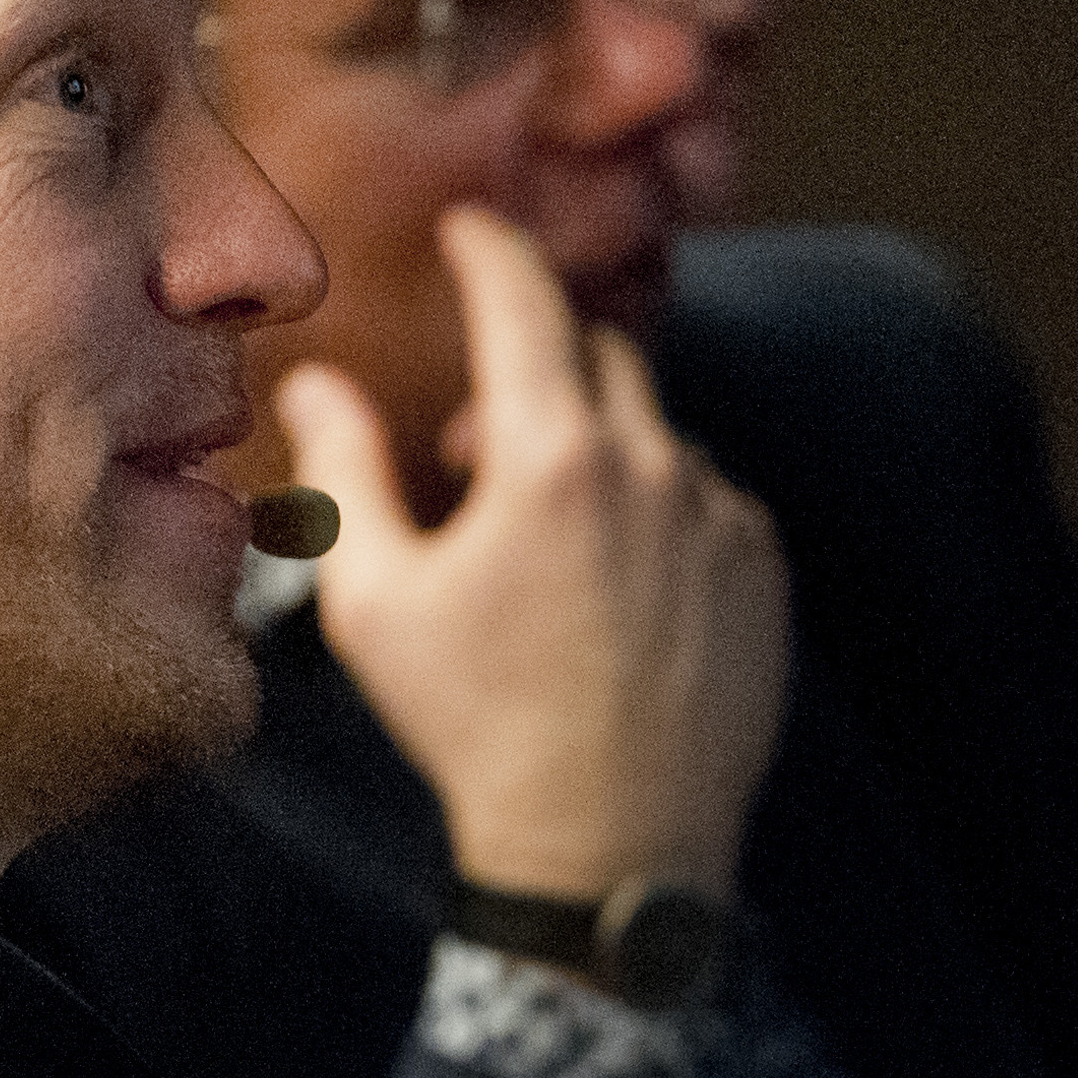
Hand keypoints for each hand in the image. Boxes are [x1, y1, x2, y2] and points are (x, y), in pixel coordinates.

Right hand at [277, 203, 788, 906]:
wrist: (610, 847)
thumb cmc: (476, 727)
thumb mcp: (376, 604)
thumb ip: (345, 472)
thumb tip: (314, 383)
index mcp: (553, 460)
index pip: (525, 303)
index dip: (491, 251)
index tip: (472, 231)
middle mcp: (654, 469)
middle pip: (599, 356)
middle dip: (536, 370)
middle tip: (473, 448)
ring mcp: (722, 519)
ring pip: (655, 435)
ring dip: (598, 453)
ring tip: (541, 546)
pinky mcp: (763, 573)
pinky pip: (706, 503)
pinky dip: (656, 515)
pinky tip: (609, 594)